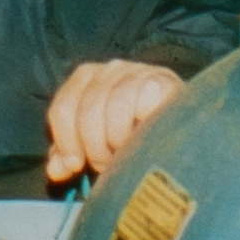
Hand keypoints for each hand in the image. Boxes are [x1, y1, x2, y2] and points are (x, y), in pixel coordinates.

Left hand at [45, 60, 185, 182]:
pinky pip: (138, 103)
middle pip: (85, 111)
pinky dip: (139, 127)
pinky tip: (147, 136)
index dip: (66, 142)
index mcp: (86, 78)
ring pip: (110, 108)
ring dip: (117, 140)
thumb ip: (71, 154)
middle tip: (107, 165)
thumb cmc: (135, 137)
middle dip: (93, 146)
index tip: (76, 165)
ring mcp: (136, 70)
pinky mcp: (160, 79)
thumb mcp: (97, 144)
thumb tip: (56, 171)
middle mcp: (109, 68)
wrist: (183, 130)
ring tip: (128, 154)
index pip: (62, 108)